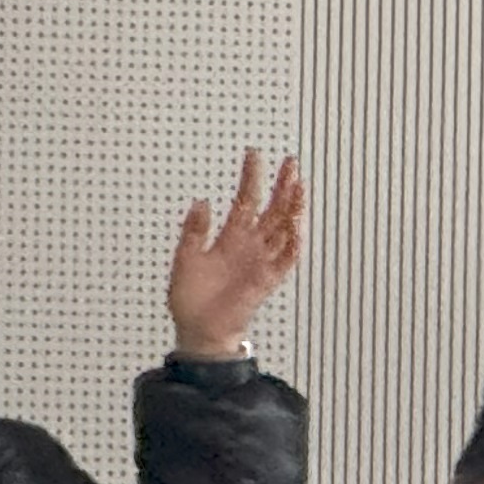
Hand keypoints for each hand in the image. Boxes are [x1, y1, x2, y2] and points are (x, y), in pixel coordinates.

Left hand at [167, 151, 305, 359]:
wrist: (198, 329)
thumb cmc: (190, 297)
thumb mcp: (185, 257)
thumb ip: (194, 230)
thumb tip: (201, 201)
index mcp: (230, 237)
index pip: (245, 201)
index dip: (250, 178)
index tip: (253, 154)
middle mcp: (250, 246)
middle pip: (272, 210)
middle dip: (282, 187)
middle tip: (291, 162)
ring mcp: (261, 262)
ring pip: (283, 229)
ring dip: (292, 208)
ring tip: (299, 186)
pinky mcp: (267, 281)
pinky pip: (285, 260)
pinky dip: (292, 244)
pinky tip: (297, 227)